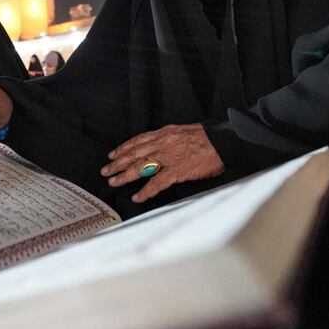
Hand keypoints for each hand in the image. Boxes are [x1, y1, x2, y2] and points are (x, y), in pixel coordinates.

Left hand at [100, 124, 223, 203]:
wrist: (223, 141)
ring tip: (113, 182)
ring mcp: (169, 158)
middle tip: (106, 170)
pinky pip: (157, 183)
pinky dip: (146, 191)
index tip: (113, 154)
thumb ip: (168, 139)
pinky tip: (137, 197)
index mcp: (164, 134)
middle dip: (118, 163)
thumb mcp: (183, 131)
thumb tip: (158, 146)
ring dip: (125, 175)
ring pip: (140, 167)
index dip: (123, 148)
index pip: (138, 141)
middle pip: (134, 154)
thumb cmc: (207, 137)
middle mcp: (162, 144)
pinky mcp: (178, 171)